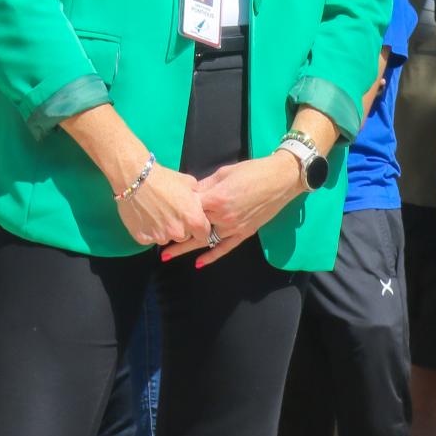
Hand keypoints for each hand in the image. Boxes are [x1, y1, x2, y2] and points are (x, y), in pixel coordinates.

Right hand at [115, 161, 209, 249]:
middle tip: (170, 212)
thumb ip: (197, 198)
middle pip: (184, 236)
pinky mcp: (144, 239)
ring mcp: (160, 238)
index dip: (198, 226)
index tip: (190, 219)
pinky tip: (144, 216)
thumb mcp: (189, 183)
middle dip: (180, 227)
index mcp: (194, 220)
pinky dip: (148, 230)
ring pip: (166, 238)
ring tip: (155, 212)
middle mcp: (179, 233)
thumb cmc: (164, 178)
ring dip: (164, 229)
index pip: (204, 233)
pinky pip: (150, 238)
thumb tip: (198, 203)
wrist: (135, 178)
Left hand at [161, 154, 302, 265]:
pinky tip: (198, 264)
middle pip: (193, 228)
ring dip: (185, 248)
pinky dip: (211, 257)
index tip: (161, 213)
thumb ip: (204, 186)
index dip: (175, 210)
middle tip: (155, 240)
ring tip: (167, 256)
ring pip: (205, 241)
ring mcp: (234, 228)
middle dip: (174, 234)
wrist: (280, 179)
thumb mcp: (224, 173)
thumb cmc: (252, 171)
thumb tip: (188, 194)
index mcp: (216, 199)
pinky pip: (225, 248)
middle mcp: (223, 217)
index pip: (189, 208)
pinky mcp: (244, 234)